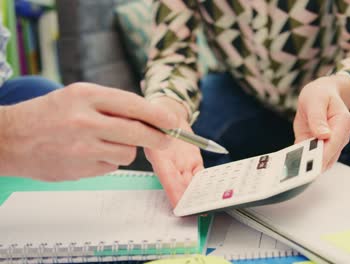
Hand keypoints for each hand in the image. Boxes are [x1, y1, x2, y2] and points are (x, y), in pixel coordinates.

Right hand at [0, 83, 176, 180]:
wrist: (10, 139)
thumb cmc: (47, 114)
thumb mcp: (77, 96)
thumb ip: (112, 104)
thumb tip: (151, 118)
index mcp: (86, 96)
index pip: (134, 105)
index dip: (159, 115)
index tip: (173, 121)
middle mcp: (85, 121)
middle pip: (138, 132)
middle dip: (159, 138)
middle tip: (167, 139)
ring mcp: (82, 148)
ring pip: (127, 153)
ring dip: (127, 149)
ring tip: (107, 142)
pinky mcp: (80, 169)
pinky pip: (111, 166)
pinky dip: (109, 161)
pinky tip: (90, 153)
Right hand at [144, 97, 203, 207]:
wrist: (166, 115)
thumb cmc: (158, 118)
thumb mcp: (157, 121)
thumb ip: (163, 129)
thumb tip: (170, 129)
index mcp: (158, 155)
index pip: (166, 177)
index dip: (172, 192)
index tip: (178, 205)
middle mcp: (169, 164)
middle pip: (179, 185)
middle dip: (188, 199)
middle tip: (197, 210)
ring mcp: (181, 165)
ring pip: (190, 183)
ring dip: (197, 194)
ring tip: (207, 205)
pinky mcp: (193, 162)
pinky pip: (199, 175)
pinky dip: (205, 184)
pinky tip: (211, 191)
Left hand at [293, 75, 349, 170]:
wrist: (320, 94)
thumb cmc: (321, 94)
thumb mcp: (316, 100)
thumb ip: (318, 117)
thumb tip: (323, 135)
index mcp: (342, 123)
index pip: (334, 143)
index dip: (323, 155)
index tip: (312, 164)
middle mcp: (339, 137)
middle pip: (328, 156)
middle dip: (313, 164)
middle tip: (297, 172)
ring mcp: (329, 144)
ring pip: (320, 161)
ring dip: (306, 166)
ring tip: (291, 172)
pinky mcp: (317, 147)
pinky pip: (310, 157)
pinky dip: (300, 161)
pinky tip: (290, 164)